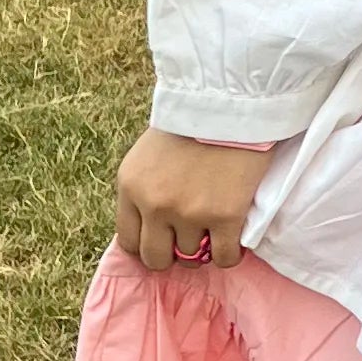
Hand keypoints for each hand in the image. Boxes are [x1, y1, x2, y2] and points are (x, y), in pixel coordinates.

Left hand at [114, 126, 273, 270]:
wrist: (229, 102)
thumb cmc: (191, 123)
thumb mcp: (147, 155)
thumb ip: (144, 190)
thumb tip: (151, 228)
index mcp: (131, 188)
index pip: (129, 241)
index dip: (147, 245)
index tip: (163, 241)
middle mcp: (155, 205)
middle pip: (155, 258)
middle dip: (170, 255)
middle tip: (188, 242)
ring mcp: (190, 214)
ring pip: (191, 258)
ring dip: (202, 249)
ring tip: (214, 232)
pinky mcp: (226, 217)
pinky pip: (223, 258)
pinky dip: (228, 255)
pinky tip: (232, 242)